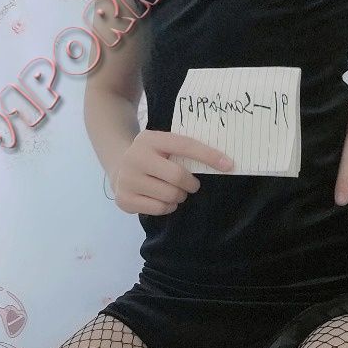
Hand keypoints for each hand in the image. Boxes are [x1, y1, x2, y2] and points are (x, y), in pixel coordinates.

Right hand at [109, 130, 233, 214]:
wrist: (119, 167)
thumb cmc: (153, 157)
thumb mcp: (163, 146)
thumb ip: (184, 151)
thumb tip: (222, 162)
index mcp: (149, 139)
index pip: (185, 145)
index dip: (208, 155)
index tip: (228, 165)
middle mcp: (135, 157)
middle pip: (178, 176)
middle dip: (191, 184)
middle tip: (192, 185)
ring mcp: (127, 179)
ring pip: (170, 195)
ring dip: (179, 196)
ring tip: (173, 191)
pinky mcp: (124, 199)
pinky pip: (160, 209)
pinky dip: (168, 207)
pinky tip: (161, 199)